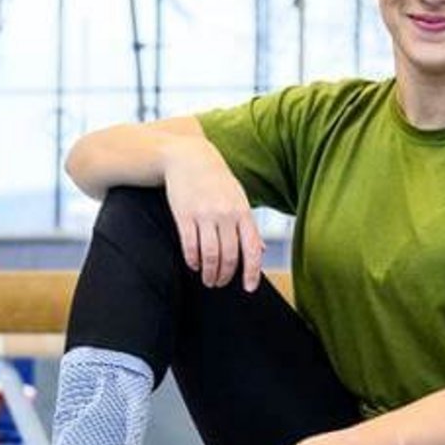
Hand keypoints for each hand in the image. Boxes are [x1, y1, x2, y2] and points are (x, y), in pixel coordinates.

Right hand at [161, 140, 263, 290]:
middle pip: (229, 256)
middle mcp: (226, 214)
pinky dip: (192, 260)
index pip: (252, 248)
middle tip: (220, 284)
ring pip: (210, 255)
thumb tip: (260, 250)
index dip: (252, 272)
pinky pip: (190, 246)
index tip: (249, 288)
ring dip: (209, 273)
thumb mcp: (238, 198)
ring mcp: (204, 214)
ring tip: (208, 279)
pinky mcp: (184, 215)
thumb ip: (248, 225)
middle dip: (225, 276)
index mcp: (242, 211)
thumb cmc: (216, 179)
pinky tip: (193, 264)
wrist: (188, 156)